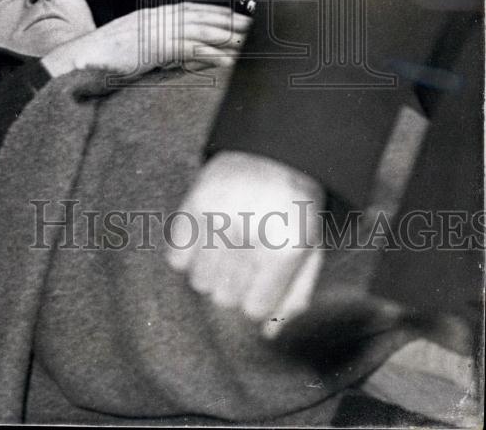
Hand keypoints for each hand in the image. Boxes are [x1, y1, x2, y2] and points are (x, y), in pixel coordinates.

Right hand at [41, 2, 249, 80]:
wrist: (77, 60)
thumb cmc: (101, 60)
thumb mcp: (132, 48)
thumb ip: (154, 47)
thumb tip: (175, 55)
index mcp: (152, 16)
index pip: (193, 10)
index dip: (218, 13)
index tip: (239, 19)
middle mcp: (157, 18)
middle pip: (202, 17)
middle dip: (231, 21)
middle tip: (257, 28)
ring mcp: (156, 30)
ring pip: (201, 30)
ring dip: (228, 37)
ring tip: (251, 44)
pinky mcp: (154, 46)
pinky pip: (189, 49)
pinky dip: (210, 54)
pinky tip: (227, 62)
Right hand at [166, 152, 323, 323]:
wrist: (274, 152)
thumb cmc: (294, 208)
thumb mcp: (309, 250)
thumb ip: (293, 295)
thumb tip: (268, 334)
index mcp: (283, 249)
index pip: (253, 309)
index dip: (256, 300)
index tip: (259, 284)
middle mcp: (249, 236)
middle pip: (224, 299)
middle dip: (234, 288)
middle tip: (243, 265)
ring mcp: (218, 219)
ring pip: (199, 282)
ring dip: (211, 274)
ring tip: (224, 252)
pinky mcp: (194, 204)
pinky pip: (177, 257)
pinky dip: (187, 256)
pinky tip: (204, 242)